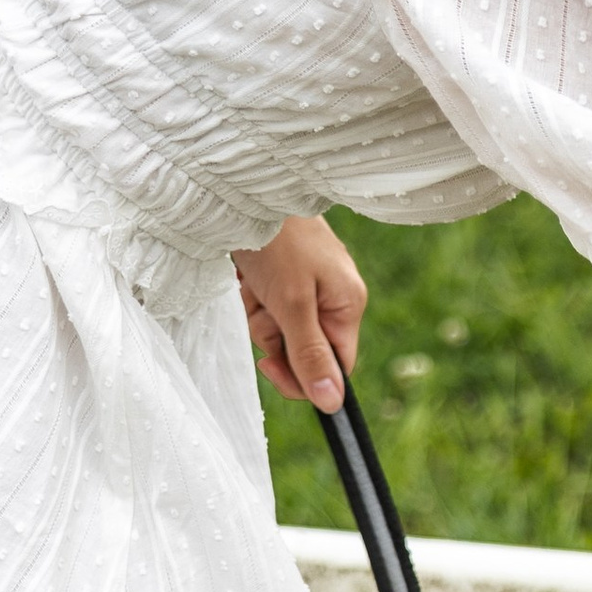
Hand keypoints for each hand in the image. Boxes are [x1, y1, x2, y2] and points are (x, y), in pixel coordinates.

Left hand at [234, 216, 366, 413]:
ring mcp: (304, 285)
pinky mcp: (279, 276)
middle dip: (273, 335)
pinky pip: (264, 306)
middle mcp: (331, 297)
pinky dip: (249, 296)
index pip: (335, 365)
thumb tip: (333, 404)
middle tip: (260, 307)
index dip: (303, 376)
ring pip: (278, 328)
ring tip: (251, 282)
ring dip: (256, 312)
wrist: (245, 186)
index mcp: (347, 304)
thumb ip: (310, 355)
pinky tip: (244, 273)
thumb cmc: (276, 240)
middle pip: (303, 348)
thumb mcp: (293, 304)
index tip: (270, 367)